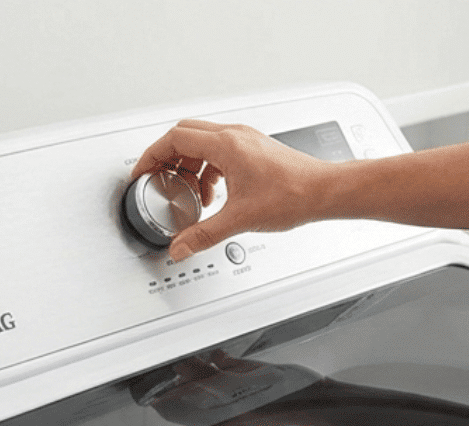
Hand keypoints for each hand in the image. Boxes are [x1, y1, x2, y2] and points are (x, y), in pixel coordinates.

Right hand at [132, 119, 339, 260]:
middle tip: (158, 178)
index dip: (151, 155)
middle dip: (166, 157)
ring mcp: (246, 140)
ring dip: (188, 164)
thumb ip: (203, 235)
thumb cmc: (294, 194)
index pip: (174, 138)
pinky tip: (213, 192)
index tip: (142, 171)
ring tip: (189, 191)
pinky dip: (207, 168)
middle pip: (185, 134)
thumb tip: (180, 247)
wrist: (326, 191)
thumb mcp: (240, 219)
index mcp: (226, 144)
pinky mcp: (255, 149)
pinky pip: (219, 150)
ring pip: (202, 141)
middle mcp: (235, 135)